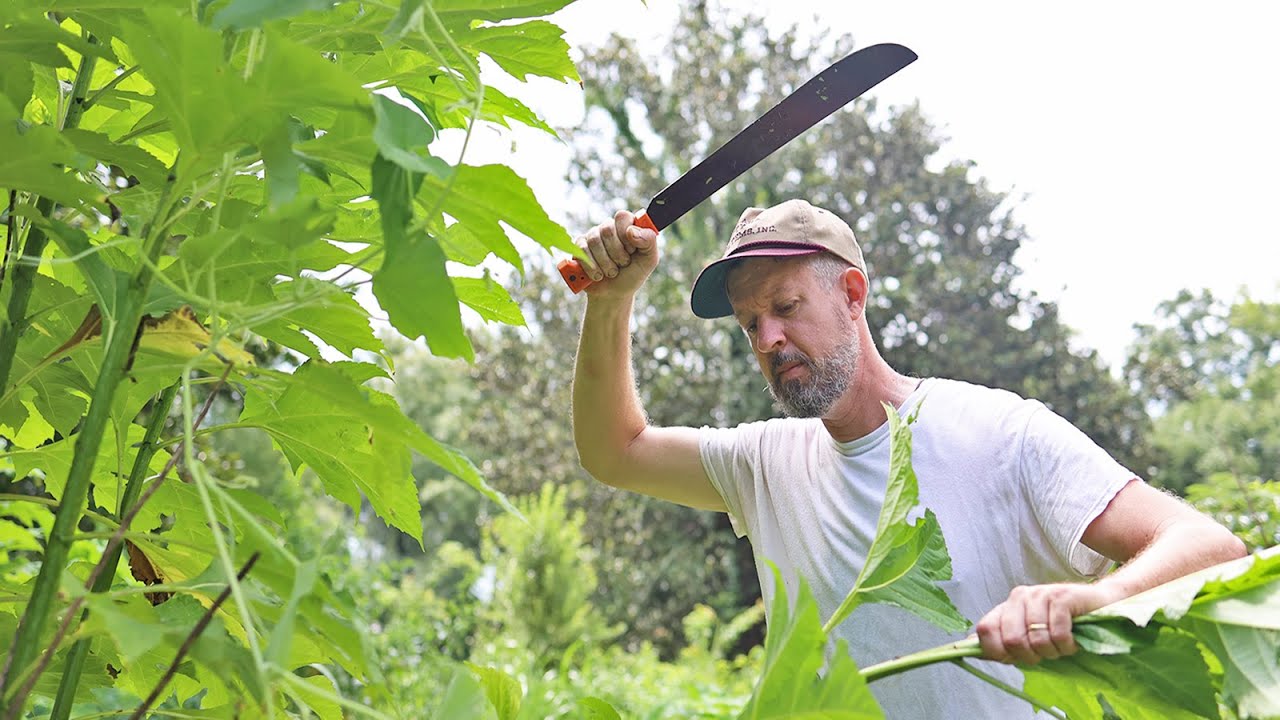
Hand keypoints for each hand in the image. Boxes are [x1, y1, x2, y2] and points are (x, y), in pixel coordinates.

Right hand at [577, 210, 659, 298]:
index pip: (622, 217)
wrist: (614, 294)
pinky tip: (598, 275)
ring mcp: (592, 236)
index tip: (632, 251)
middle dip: (617, 253)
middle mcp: (609, 227)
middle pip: (607, 229)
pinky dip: (592, 267)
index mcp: (626, 226)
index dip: (626, 236)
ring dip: (605, 263)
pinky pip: (581, 251)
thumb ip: (649, 241)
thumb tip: (631, 230)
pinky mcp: (579, 247)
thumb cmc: (632, 274)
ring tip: (612, 272)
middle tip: (622, 264)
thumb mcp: (649, 260)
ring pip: (594, 241)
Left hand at [975, 583, 1114, 664]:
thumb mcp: (1030, 633)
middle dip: (1032, 657)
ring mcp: (1040, 594)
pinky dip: (1068, 645)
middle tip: (1046, 653)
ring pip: (1037, 641)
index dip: (998, 652)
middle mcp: (1020, 596)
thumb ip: (1002, 640)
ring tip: (1062, 644)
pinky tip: (1074, 640)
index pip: (985, 630)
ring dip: (1054, 652)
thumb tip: (966, 648)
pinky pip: (1058, 635)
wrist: (1100, 603)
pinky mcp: (1062, 597)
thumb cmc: (1063, 624)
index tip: (1016, 658)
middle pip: (1012, 641)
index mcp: (1007, 606)